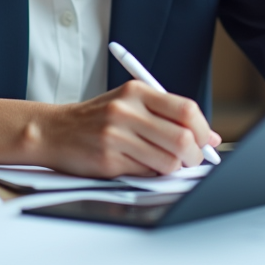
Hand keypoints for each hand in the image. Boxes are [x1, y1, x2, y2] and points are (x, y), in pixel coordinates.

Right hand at [32, 81, 221, 178]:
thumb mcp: (130, 103)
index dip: (203, 129)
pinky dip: (150, 173)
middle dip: (194, 155)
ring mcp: (116, 136)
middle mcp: (126, 110)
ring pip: (168, 161)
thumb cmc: (98, 118)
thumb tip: (210, 137)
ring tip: (162, 162)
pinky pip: (146, 173)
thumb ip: (169, 116)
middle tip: (191, 159)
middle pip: (182, 138)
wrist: (54, 130)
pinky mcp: (108, 159)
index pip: (186, 110)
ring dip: (173, 168)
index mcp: (136, 91)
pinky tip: (139, 164)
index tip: (206, 140)